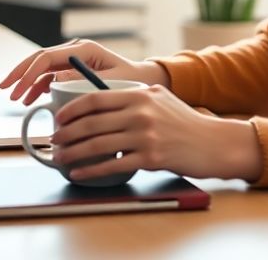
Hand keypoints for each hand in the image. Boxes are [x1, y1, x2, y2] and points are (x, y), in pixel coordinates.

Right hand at [0, 39, 169, 104]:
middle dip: (20, 74)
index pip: (47, 57)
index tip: (17, 88)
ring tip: (16, 98)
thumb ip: (81, 79)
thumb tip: (54, 79)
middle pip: (39, 58)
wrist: (143, 81)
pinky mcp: (73, 69)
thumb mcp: (108, 81)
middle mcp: (75, 50)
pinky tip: (31, 98)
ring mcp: (72, 59)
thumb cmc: (131, 80)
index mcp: (83, 49)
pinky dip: (38, 86)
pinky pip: (50, 75)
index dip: (28, 72)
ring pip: (42, 67)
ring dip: (27, 81)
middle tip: (6, 89)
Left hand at [49, 85, 263, 181]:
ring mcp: (146, 136)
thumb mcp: (160, 98)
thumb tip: (101, 100)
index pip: (96, 98)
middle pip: (92, 123)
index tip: (59, 118)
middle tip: (53, 140)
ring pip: (98, 145)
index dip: (72, 109)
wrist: (213, 143)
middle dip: (66, 133)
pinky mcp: (151, 158)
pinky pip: (112, 165)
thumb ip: (134, 96)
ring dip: (73, 153)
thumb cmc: (184, 122)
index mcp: (140, 93)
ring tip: (60, 158)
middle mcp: (141, 112)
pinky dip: (91, 170)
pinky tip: (79, 173)